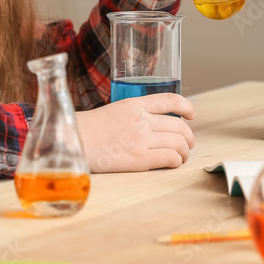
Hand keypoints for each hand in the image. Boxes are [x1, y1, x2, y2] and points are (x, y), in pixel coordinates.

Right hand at [75, 93, 195, 172]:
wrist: (72, 142)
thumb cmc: (87, 130)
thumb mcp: (113, 111)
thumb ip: (134, 115)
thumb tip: (153, 126)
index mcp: (134, 104)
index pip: (169, 100)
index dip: (186, 107)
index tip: (191, 114)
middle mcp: (141, 120)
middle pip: (179, 126)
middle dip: (188, 137)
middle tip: (187, 144)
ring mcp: (141, 139)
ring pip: (179, 143)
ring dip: (184, 152)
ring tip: (181, 156)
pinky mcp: (139, 159)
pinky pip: (170, 158)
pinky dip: (176, 162)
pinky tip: (172, 164)